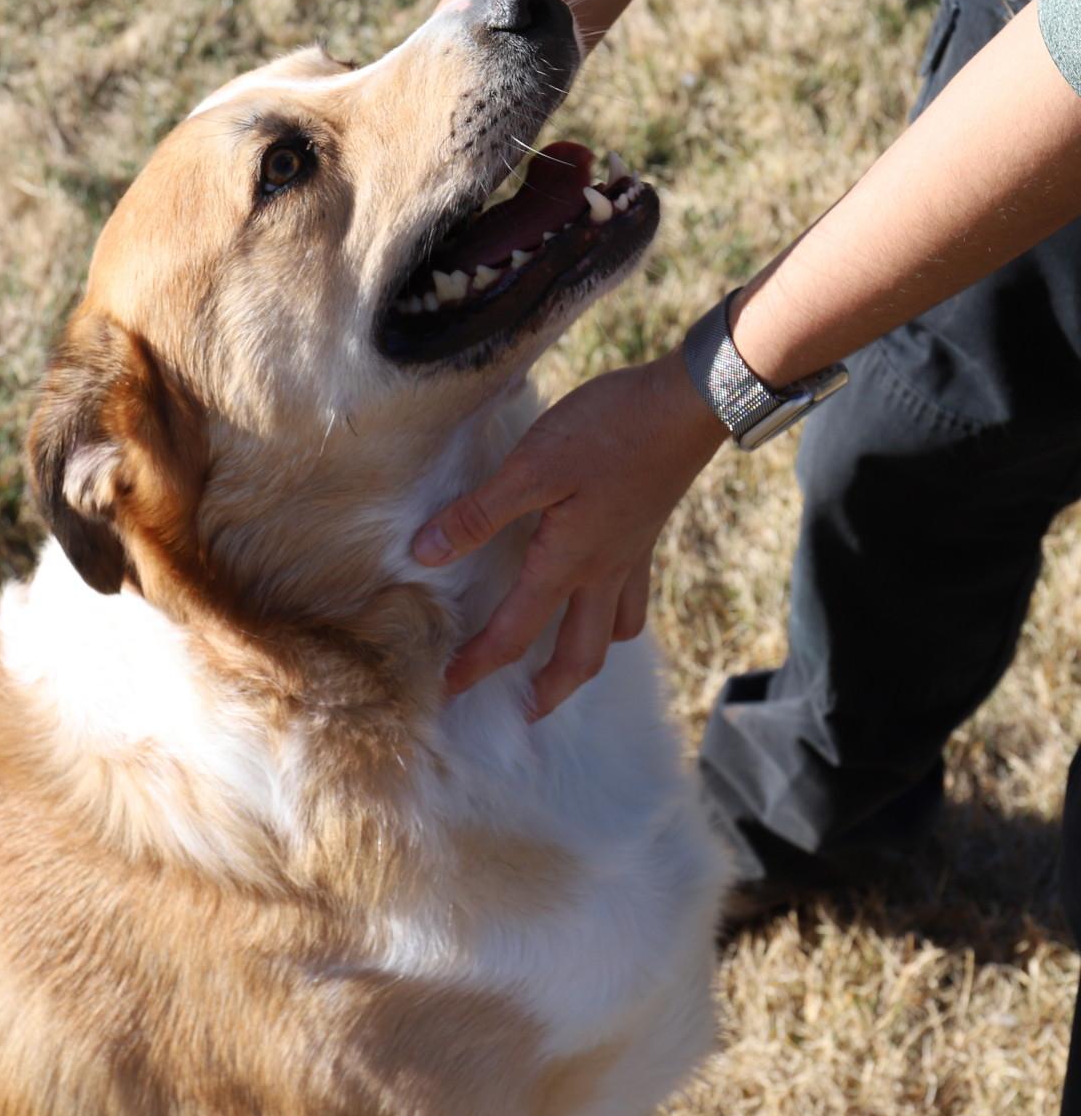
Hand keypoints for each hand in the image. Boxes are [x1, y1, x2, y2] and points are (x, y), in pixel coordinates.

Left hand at [412, 347, 726, 715]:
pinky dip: (612, 614)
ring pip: (614, 629)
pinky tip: (596, 594)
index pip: (515, 633)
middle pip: (581, 657)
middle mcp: (604, 572)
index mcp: (568, 563)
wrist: (689, 402)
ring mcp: (632, 555)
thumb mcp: (531, 466)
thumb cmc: (609, 429)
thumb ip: (478, 514)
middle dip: (551, 692)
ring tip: (564, 663)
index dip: (479, 665)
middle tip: (524, 713)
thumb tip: (426, 555)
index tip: (448, 689)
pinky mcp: (647, 532)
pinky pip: (631, 595)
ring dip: (587, 655)